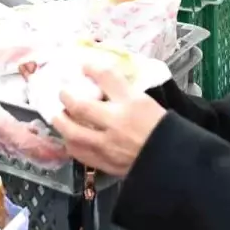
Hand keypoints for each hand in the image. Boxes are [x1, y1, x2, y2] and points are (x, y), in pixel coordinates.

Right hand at [0, 44, 67, 168]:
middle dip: (42, 153)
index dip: (45, 149)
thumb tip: (47, 44)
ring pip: (6, 149)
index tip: (63, 150)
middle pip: (17, 151)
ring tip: (48, 140)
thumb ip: (19, 49)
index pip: (22, 142)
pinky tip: (22, 130)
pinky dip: (12, 141)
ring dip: (27, 147)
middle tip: (64, 151)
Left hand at [52, 62, 167, 178]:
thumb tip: (101, 78)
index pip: (107, 78)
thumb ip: (122, 90)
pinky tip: (69, 138)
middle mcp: (116, 123)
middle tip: (62, 93)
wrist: (171, 161)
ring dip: (61, 122)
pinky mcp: (105, 163)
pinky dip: (71, 143)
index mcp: (131, 104)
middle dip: (66, 97)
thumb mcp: (144, 101)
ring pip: (74, 133)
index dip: (92, 69)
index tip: (84, 65)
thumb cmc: (161, 127)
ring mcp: (108, 146)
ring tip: (58, 116)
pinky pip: (79, 153)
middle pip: (81, 106)